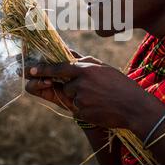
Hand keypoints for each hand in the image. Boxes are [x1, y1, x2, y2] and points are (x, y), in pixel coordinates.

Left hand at [25, 55, 152, 128]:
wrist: (134, 107)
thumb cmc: (120, 85)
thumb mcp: (102, 68)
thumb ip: (83, 60)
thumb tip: (67, 52)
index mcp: (86, 69)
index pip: (58, 68)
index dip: (43, 69)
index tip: (30, 70)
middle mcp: (81, 82)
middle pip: (64, 85)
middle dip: (69, 87)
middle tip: (81, 88)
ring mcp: (81, 98)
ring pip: (70, 97)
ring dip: (79, 98)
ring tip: (98, 98)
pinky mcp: (82, 112)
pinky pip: (77, 109)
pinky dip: (84, 108)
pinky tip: (99, 107)